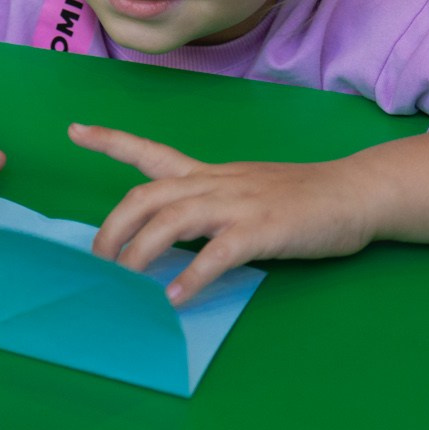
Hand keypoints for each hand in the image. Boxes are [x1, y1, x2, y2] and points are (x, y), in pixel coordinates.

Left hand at [73, 123, 377, 304]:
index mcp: (208, 174)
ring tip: (124, 283)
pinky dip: (191, 277)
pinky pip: (216, 255)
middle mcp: (215, 184)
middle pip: (146, 197)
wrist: (353, 193)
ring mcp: (238, 205)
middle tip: (97, 261)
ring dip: (140, 254)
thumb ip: (206, 209)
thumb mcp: (244, 192)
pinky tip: (174, 299)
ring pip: (171, 222)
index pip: (150, 152)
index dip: (110, 141)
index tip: (74, 130)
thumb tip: (167, 238)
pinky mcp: (262, 231)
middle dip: (112, 229)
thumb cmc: (300, 199)